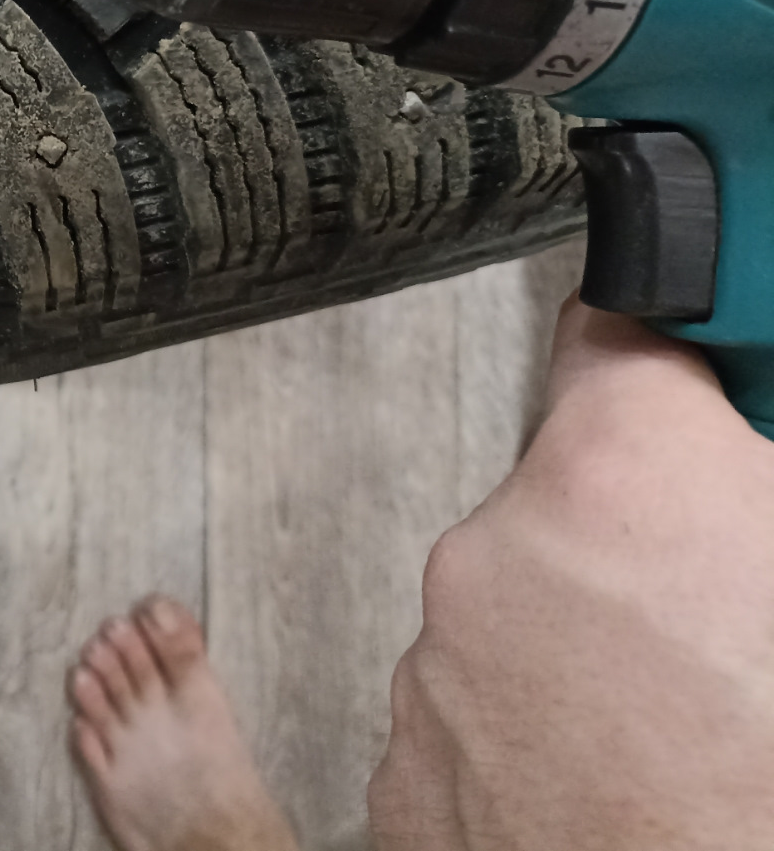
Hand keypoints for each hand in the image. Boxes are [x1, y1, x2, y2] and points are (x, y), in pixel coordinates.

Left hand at [370, 295, 773, 848]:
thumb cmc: (762, 781)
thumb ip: (756, 505)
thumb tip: (741, 486)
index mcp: (625, 483)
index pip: (621, 338)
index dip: (664, 356)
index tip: (679, 352)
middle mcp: (499, 551)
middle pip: (573, 504)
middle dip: (643, 551)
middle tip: (726, 638)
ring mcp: (436, 666)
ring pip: (520, 618)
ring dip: (588, 661)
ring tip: (684, 753)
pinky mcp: (402, 767)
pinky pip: (479, 715)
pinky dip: (537, 744)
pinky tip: (619, 802)